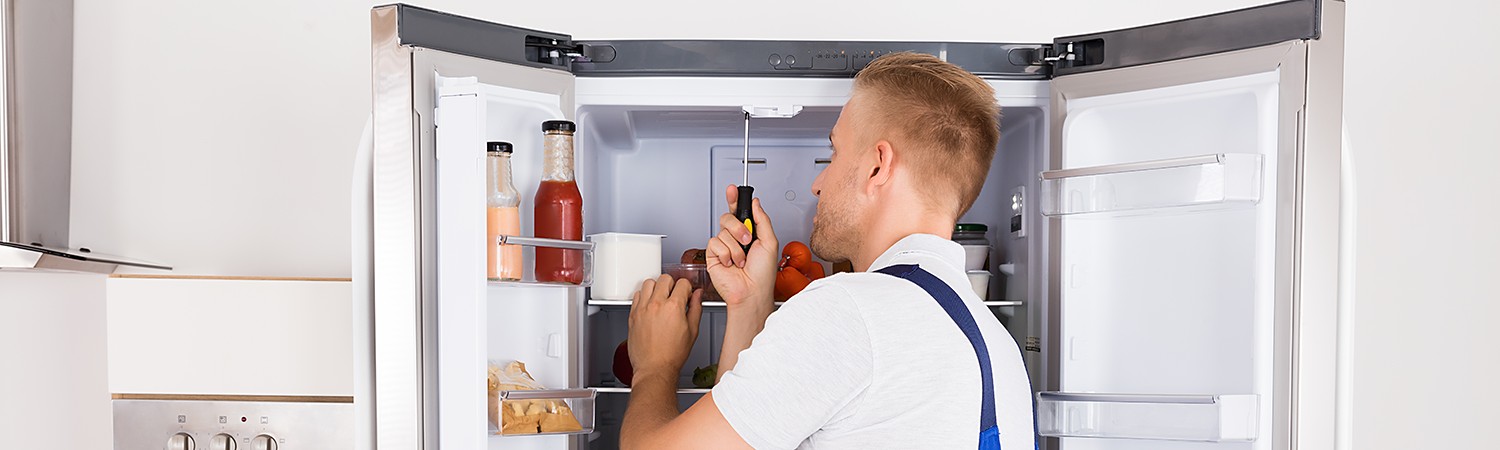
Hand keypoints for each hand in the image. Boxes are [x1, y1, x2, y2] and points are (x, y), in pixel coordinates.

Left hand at [628, 275, 703, 381]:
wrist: (654, 368)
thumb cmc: (672, 355)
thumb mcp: (692, 331)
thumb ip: (696, 308)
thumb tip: (697, 295)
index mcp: (674, 307)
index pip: (682, 283)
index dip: (687, 288)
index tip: (686, 294)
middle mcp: (656, 305)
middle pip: (665, 278)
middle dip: (673, 284)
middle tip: (674, 295)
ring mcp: (642, 309)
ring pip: (649, 282)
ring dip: (656, 287)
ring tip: (661, 297)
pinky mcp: (633, 314)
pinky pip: (637, 295)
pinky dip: (644, 296)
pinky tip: (649, 304)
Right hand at [705, 185, 778, 310]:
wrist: (752, 292)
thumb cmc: (763, 274)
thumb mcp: (770, 242)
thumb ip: (762, 220)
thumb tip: (756, 202)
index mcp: (750, 233)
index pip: (739, 211)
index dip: (734, 199)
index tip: (733, 189)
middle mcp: (735, 238)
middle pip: (728, 217)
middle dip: (738, 227)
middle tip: (747, 240)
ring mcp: (724, 246)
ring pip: (723, 231)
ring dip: (736, 247)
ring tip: (741, 260)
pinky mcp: (713, 255)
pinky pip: (715, 243)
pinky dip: (726, 254)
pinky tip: (731, 264)